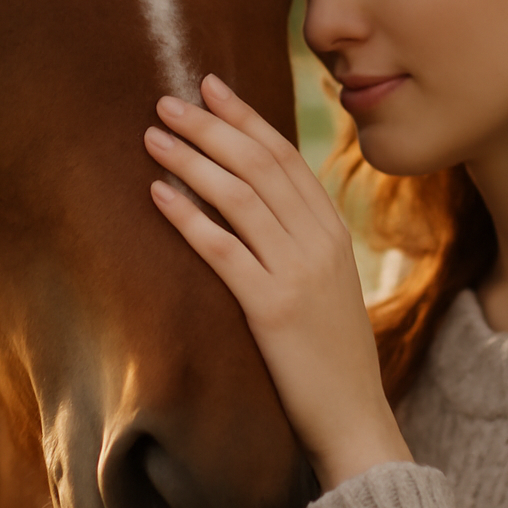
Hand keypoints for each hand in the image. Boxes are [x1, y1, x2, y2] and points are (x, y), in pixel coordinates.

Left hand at [144, 73, 411, 489]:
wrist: (354, 420)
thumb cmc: (329, 358)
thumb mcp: (326, 286)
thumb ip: (299, 244)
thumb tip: (251, 206)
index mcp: (333, 233)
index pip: (286, 156)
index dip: (246, 117)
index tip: (211, 86)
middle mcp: (320, 243)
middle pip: (260, 164)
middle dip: (211, 126)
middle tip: (166, 100)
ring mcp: (299, 273)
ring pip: (240, 196)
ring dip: (193, 159)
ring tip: (153, 135)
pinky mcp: (273, 309)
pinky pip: (224, 250)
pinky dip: (189, 216)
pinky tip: (158, 194)